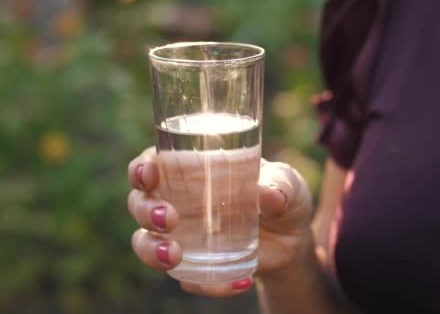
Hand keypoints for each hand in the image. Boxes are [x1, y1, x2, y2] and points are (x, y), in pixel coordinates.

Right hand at [127, 147, 312, 296]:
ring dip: (150, 250)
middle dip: (145, 210)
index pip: (154, 161)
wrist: (293, 239)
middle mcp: (178, 200)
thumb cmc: (284, 196)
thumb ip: (280, 186)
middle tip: (168, 219)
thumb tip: (269, 196)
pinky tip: (238, 281)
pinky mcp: (195, 265)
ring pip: (145, 241)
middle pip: (140, 201)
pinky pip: (186, 277)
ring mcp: (183, 235)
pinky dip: (205, 283)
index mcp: (194, 169)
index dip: (142, 167)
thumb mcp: (289, 185)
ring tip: (174, 255)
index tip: (148, 175)